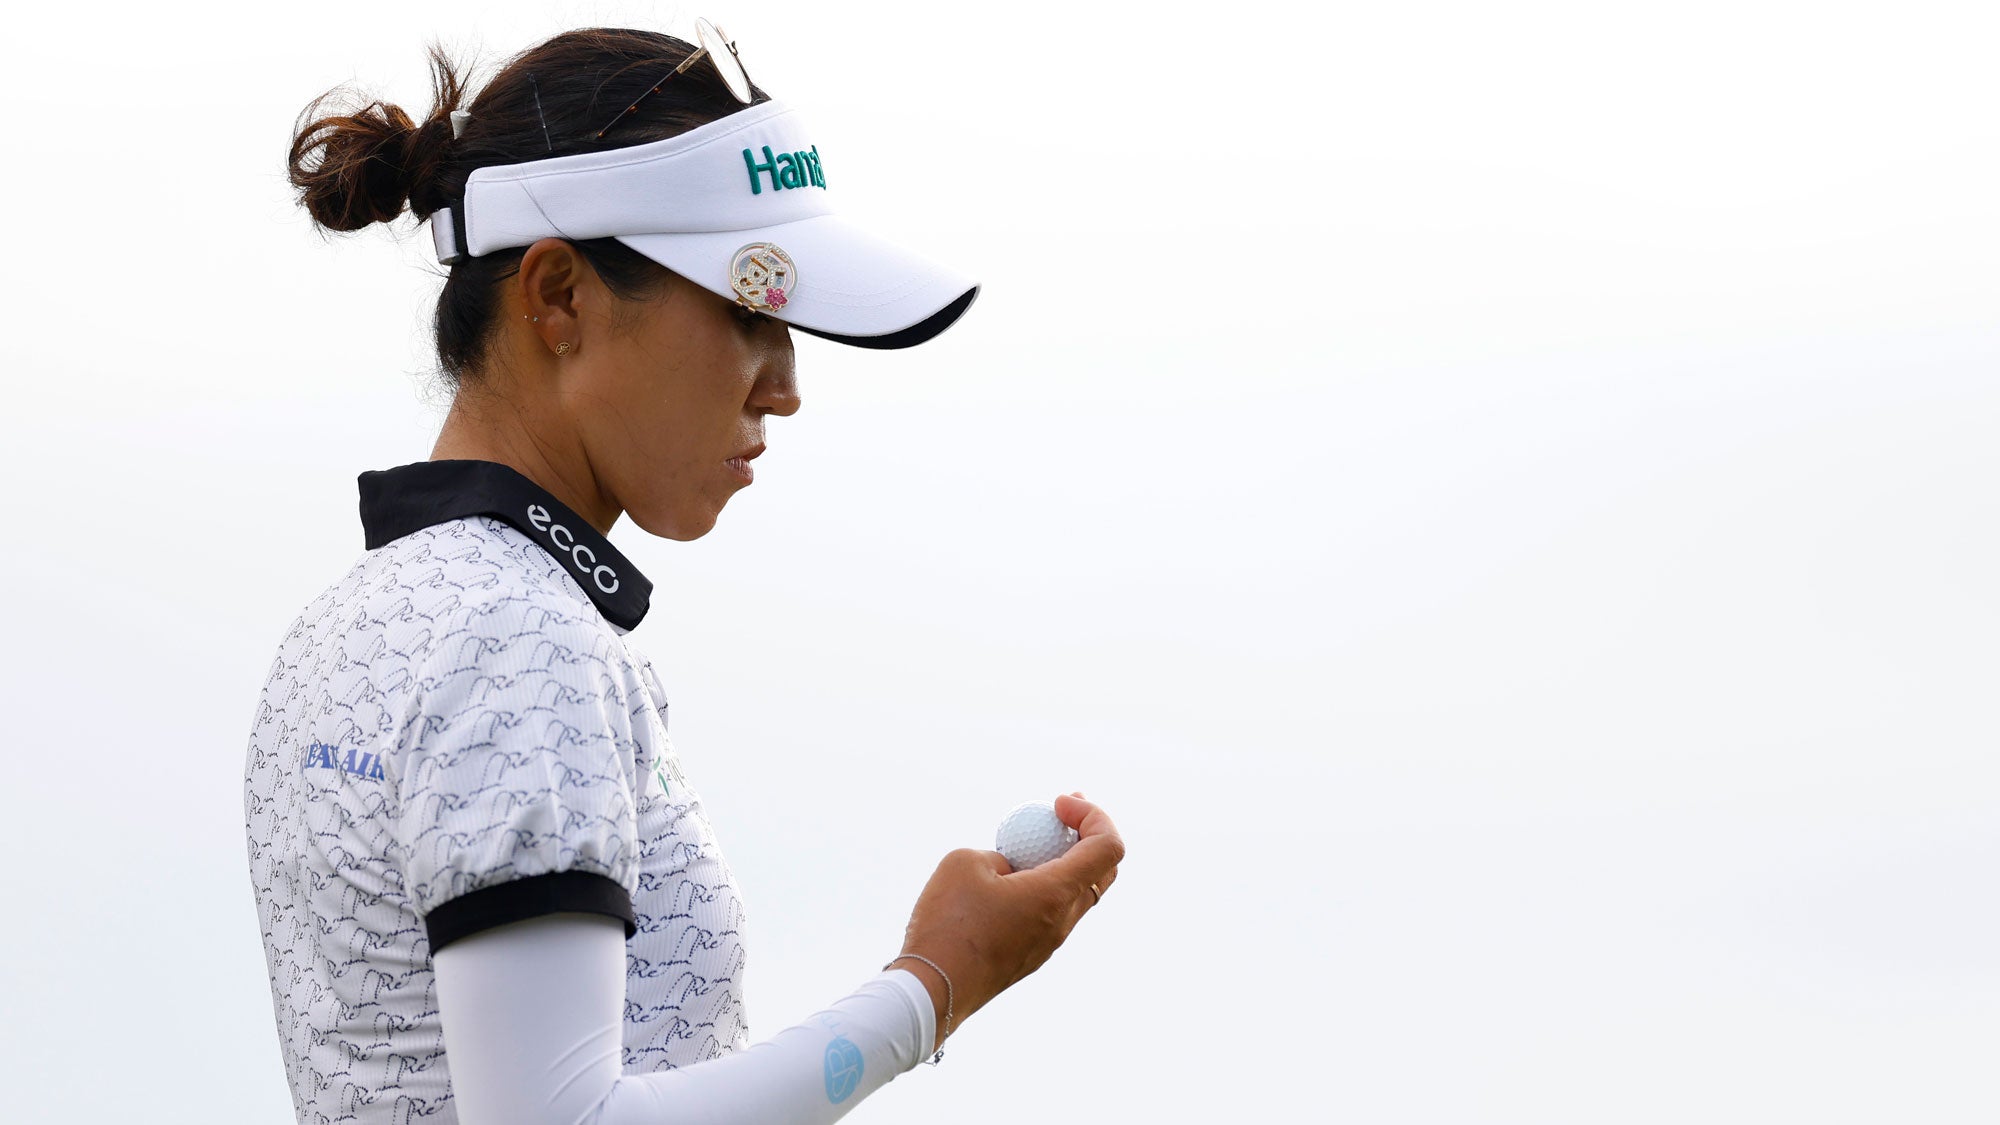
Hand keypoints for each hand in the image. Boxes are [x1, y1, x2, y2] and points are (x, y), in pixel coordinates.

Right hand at [892, 793, 1123, 1050]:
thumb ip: (1001, 853)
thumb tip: (1012, 862)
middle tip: (1061, 811)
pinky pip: (1051, 912)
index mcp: (1056, 894)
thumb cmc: (947, 924)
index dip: (1092, 815)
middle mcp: (1063, 921)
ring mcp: (1049, 942)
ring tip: (1027, 841)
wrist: (932, 991)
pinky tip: (1006, 878)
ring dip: (1064, 860)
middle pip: (1103, 871)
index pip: (1108, 847)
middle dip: (1089, 833)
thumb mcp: (966, 861)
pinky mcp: (1031, 955)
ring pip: (1077, 893)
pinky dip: (1044, 885)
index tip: (1058, 804)